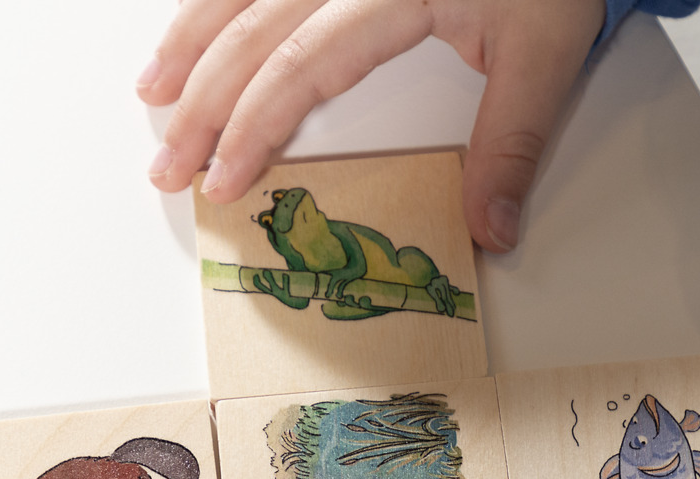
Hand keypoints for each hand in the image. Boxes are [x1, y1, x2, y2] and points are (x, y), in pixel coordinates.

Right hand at [137, 0, 607, 252]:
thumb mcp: (546, 52)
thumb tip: (491, 230)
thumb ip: (511, 143)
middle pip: (253, 33)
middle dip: (202, 103)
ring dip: (190, 40)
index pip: (300, 65)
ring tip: (152, 92)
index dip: (253, 126)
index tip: (223, 178)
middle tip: (166, 164)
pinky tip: (189, 26)